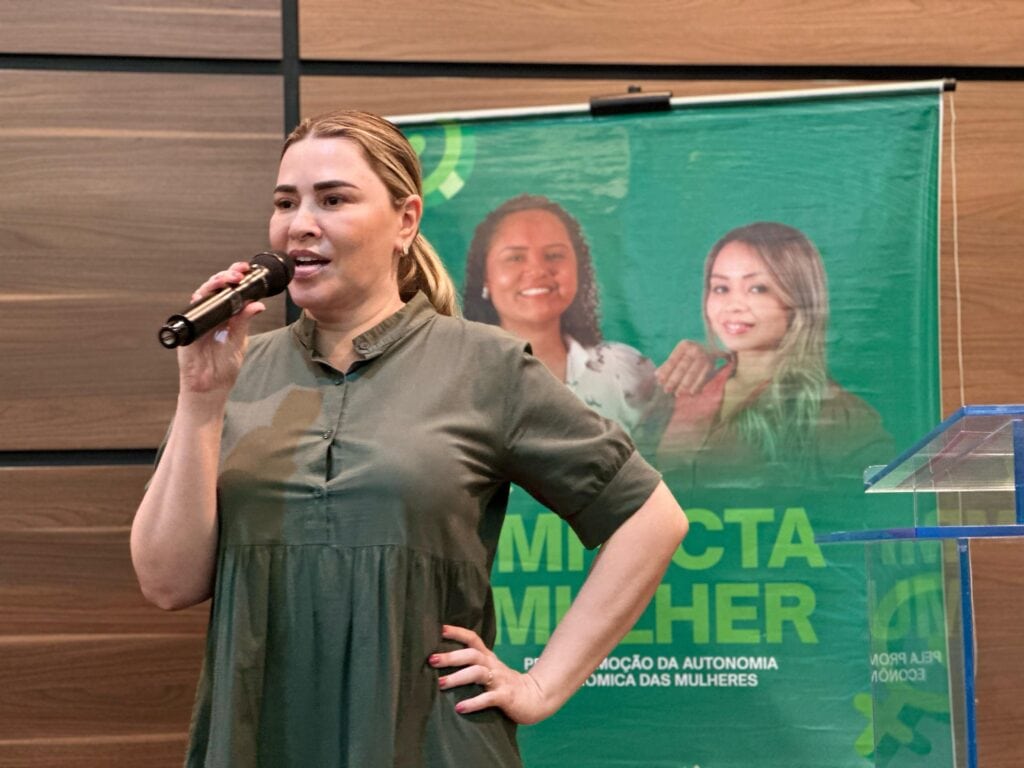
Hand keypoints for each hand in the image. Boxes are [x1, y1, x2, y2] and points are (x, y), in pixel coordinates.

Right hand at [177, 261, 265, 396]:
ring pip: (202, 294)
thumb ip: (244, 323)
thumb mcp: (238, 342)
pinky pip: (190, 312)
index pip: (231, 292)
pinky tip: (205, 296)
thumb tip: (257, 305)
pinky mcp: (187, 330)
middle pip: (215, 288)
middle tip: (238, 273)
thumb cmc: (223, 367)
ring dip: (213, 284)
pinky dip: (198, 302)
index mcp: (226, 316)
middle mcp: (211, 315)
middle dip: (226, 276)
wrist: (210, 387)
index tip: (248, 271)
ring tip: (227, 280)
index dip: (237, 279)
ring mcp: (198, 320)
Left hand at [430, 625, 553, 724]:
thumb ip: (473, 666)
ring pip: (478, 673)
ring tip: (440, 684)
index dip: (457, 632)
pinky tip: (460, 708)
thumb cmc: (506, 685)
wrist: (536, 698)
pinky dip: (473, 703)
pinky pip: (488, 698)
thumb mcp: (491, 671)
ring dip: (458, 677)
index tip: (440, 629)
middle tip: (432, 660)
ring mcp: (500, 680)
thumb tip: (442, 664)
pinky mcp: (506, 697)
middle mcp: (493, 665)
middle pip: (472, 655)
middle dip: (451, 656)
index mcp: (488, 658)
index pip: (472, 639)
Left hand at [655, 340, 715, 395]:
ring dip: (684, 385)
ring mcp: (704, 357)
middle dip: (673, 380)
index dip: (665, 371)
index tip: (659, 381)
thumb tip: (656, 374)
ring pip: (692, 374)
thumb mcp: (680, 354)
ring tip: (677, 393)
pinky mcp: (711, 365)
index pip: (672, 360)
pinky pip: (702, 378)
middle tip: (666, 390)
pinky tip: (691, 393)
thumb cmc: (690, 353)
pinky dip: (696, 386)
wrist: (712, 347)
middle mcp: (695, 350)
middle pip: (682, 367)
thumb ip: (668, 364)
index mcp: (684, 345)